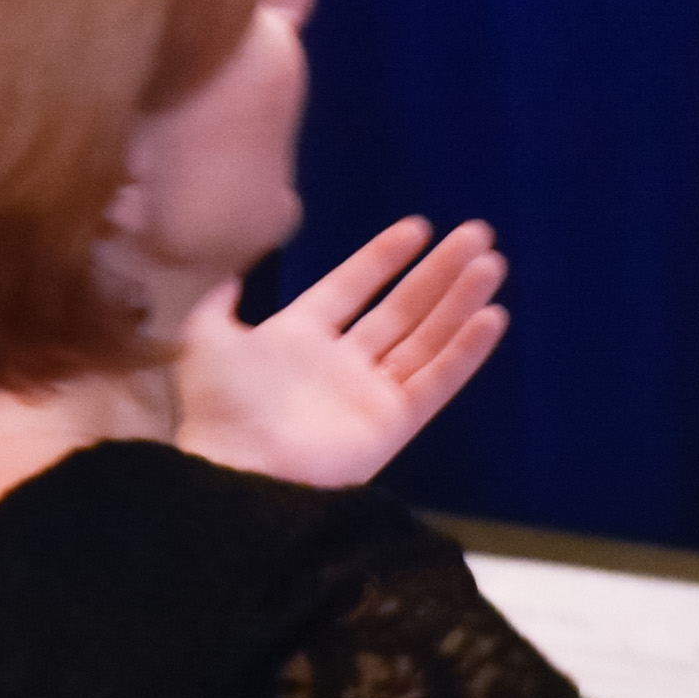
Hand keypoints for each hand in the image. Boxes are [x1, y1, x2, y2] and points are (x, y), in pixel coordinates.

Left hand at [173, 217, 508, 488]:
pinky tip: (491, 316)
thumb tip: (229, 274)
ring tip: (491, 263)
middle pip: (401, 308)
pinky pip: (437, 381)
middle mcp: (341, 363)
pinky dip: (465, 351)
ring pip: (426, 338)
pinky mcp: (393, 424)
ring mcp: (370, 394)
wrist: (239, 469)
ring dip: (459, 301)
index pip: (352, 287)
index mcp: (300, 338)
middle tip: (477, 234)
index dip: (383, 258)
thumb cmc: (220, 407)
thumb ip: (220, 301)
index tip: (418, 228)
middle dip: (438, 272)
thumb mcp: (206, 339)